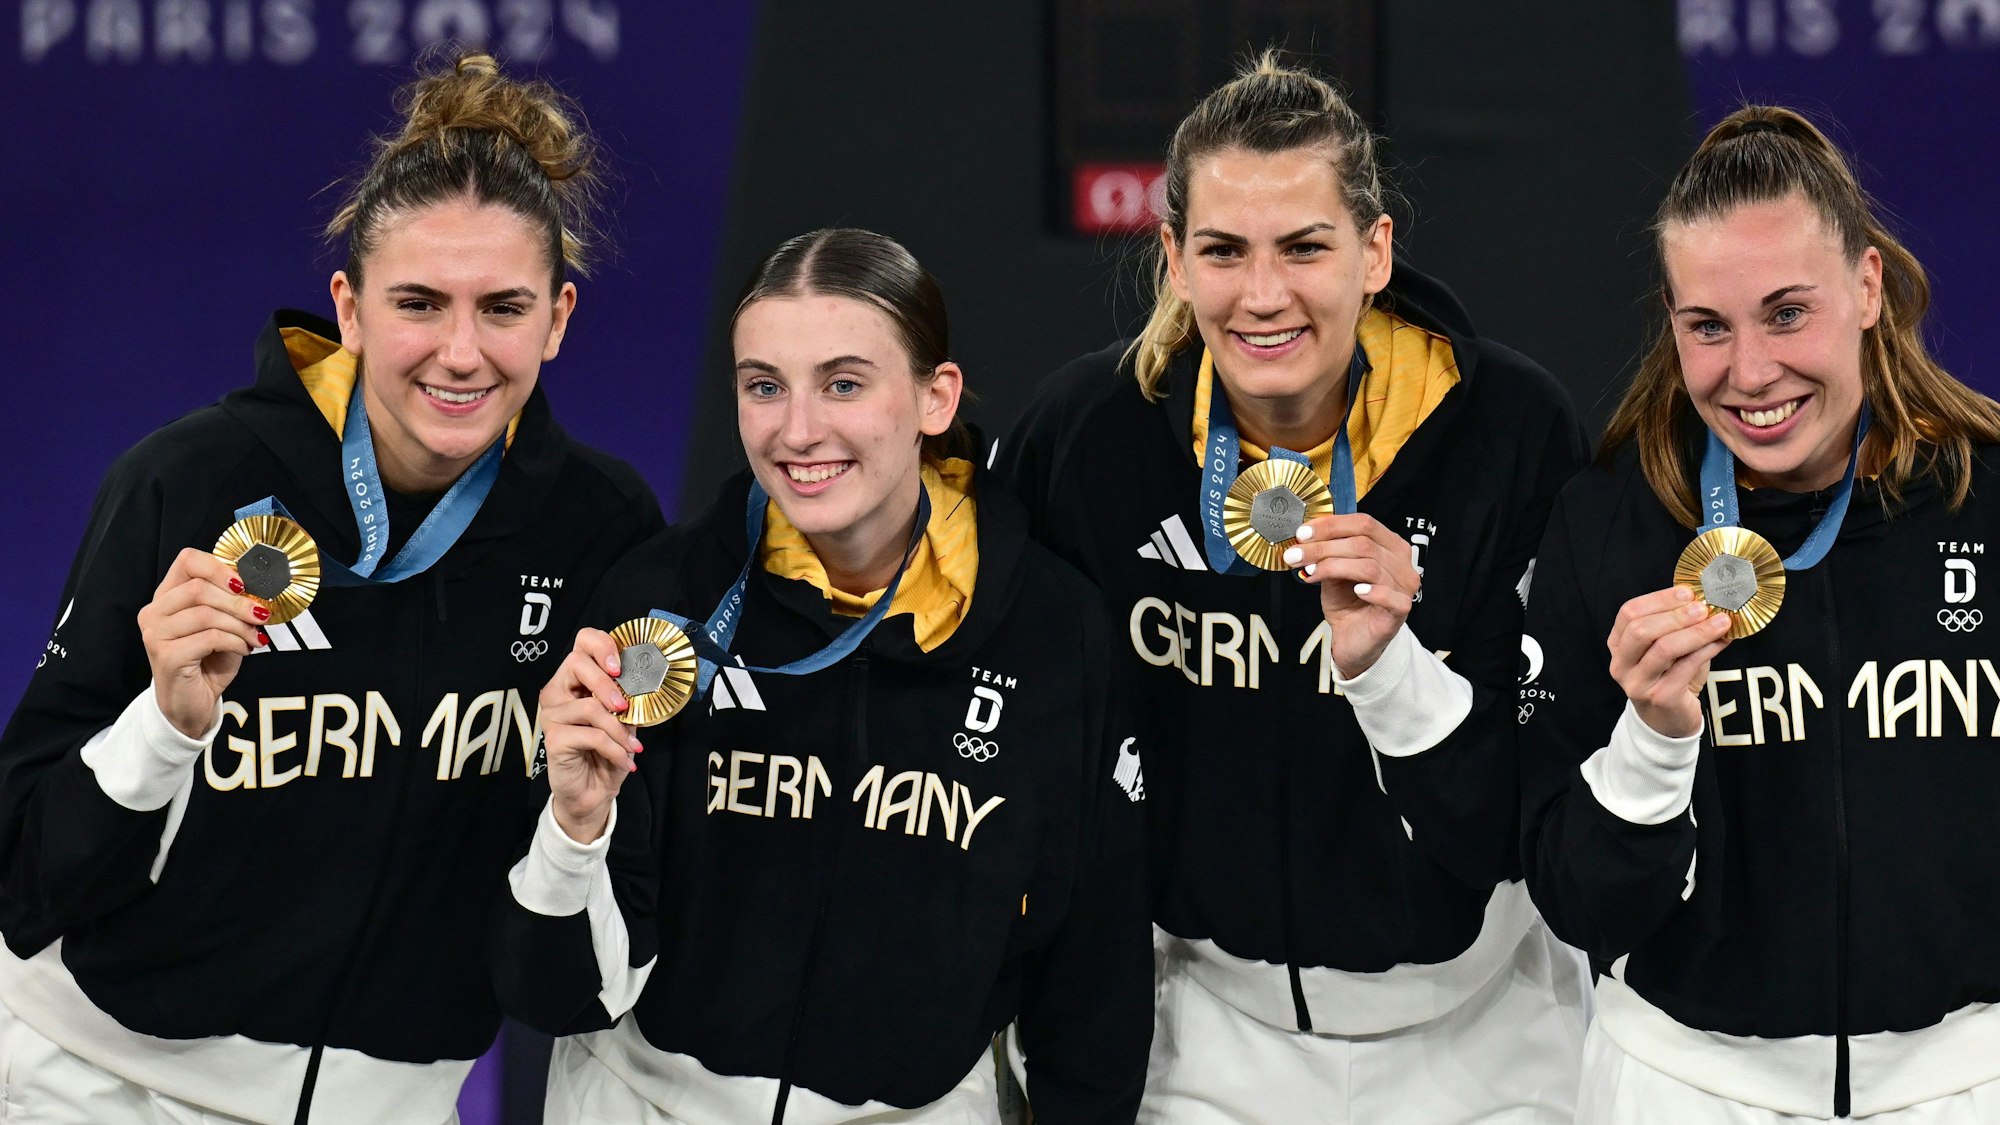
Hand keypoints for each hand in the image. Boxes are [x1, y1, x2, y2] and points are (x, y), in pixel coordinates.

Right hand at [138, 548, 268, 737]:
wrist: (191, 703)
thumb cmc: (208, 661)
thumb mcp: (223, 625)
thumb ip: (231, 603)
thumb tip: (258, 587)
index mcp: (167, 596)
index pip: (187, 561)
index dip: (219, 567)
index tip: (244, 584)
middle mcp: (154, 612)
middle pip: (199, 587)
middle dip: (238, 602)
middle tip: (261, 615)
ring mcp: (155, 634)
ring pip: (205, 613)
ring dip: (239, 624)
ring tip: (253, 636)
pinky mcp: (166, 656)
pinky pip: (209, 637)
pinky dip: (235, 641)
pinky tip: (243, 649)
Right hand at [540, 628, 641, 843]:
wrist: (593, 790)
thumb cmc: (607, 750)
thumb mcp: (622, 720)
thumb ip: (626, 698)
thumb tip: (642, 683)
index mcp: (575, 679)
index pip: (582, 641)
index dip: (602, 646)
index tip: (620, 668)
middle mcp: (557, 691)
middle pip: (577, 664)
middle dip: (608, 685)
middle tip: (626, 708)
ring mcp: (552, 714)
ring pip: (589, 706)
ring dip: (619, 729)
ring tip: (632, 747)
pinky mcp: (553, 738)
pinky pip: (591, 735)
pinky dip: (614, 749)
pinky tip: (625, 761)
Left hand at [1285, 514, 1421, 678]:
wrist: (1353, 638)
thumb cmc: (1348, 602)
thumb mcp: (1334, 571)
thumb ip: (1327, 553)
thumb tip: (1305, 538)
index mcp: (1389, 544)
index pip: (1364, 523)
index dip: (1331, 525)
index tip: (1302, 534)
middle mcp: (1401, 562)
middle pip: (1363, 543)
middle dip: (1324, 547)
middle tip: (1296, 555)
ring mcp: (1404, 585)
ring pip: (1369, 566)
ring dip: (1334, 566)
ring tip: (1311, 573)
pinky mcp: (1401, 609)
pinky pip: (1388, 594)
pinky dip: (1370, 590)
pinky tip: (1355, 590)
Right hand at [1609, 586, 1732, 737]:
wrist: (1668, 720)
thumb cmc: (1670, 677)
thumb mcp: (1668, 648)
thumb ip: (1679, 627)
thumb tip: (1709, 602)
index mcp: (1618, 645)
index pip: (1629, 613)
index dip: (1658, 599)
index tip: (1687, 592)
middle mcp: (1621, 664)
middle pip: (1640, 630)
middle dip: (1675, 615)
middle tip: (1703, 607)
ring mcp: (1637, 683)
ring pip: (1663, 649)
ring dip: (1695, 632)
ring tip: (1719, 622)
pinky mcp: (1660, 698)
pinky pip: (1685, 668)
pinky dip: (1706, 651)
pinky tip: (1721, 642)